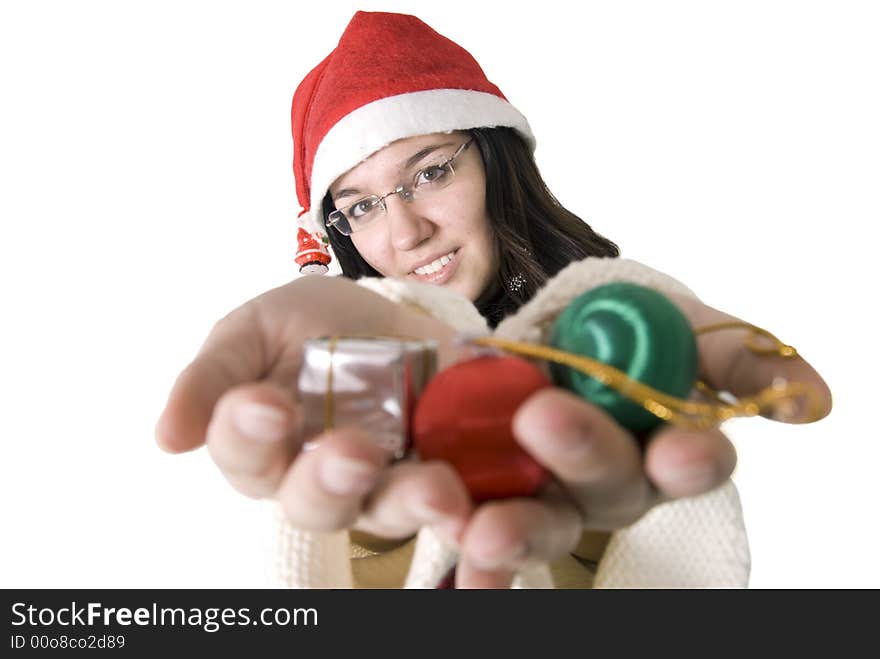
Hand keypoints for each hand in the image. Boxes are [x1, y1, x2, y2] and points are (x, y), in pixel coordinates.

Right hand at [155, 276, 474, 547]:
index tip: (264, 403)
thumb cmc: (308, 327)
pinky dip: (470, 505)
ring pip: (387, 510)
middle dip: (329, 480)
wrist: (387, 319)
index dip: (249, 433)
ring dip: (408, 500)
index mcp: (263, 446)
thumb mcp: (257, 330)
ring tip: (436, 487)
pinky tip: (482, 500)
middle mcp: (317, 478)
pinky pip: (455, 501)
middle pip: (314, 502)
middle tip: (352, 451)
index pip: (246, 452)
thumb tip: (167, 436)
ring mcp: (382, 481)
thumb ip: (215, 375)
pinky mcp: (441, 473)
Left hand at [451, 293, 832, 587]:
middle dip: (583, 455)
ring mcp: (545, 492)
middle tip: (546, 416)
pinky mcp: (484, 489)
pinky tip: (445, 540)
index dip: (688, 460)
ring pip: (539, 522)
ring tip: (484, 524)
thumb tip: (813, 401)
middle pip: (607, 489)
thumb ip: (739, 360)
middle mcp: (607, 483)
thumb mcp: (681, 325)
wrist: (546, 334)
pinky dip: (460, 541)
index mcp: (660, 448)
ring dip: (515, 527)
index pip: (687, 463)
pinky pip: (472, 524)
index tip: (683, 447)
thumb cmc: (623, 331)